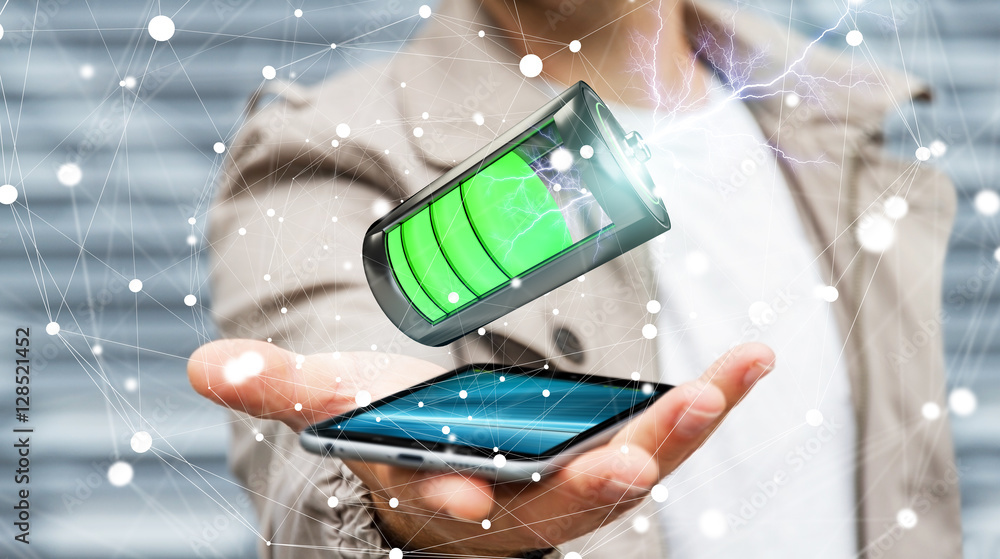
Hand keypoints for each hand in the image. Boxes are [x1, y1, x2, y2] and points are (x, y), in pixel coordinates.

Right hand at [188, 339, 774, 556]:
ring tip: (721, 385)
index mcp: (436, 494)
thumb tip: (202, 369)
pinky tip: (753, 361)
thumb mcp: (333, 403)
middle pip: (555, 503)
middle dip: (591, 482)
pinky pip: (666, 432)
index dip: (448, 498)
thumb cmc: (386, 427)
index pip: (440, 506)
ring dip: (675, 435)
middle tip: (633, 456)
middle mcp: (510, 507)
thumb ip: (274, 387)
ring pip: (627, 471)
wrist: (442, 450)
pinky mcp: (611, 452)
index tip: (461, 494)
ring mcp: (569, 484)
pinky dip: (708, 404)